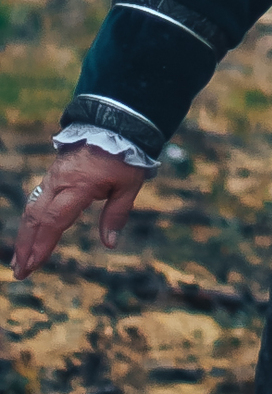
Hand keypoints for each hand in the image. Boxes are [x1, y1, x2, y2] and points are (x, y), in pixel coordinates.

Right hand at [11, 145, 150, 278]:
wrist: (116, 121)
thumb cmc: (126, 154)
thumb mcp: (129, 184)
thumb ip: (117, 214)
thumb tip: (110, 244)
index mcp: (79, 185)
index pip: (55, 219)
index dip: (43, 244)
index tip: (34, 265)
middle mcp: (60, 181)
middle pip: (36, 217)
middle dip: (25, 246)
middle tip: (20, 272)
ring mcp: (54, 175)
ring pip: (32, 208)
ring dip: (24, 235)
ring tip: (19, 260)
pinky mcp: (54, 172)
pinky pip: (37, 197)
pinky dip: (31, 218)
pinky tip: (29, 234)